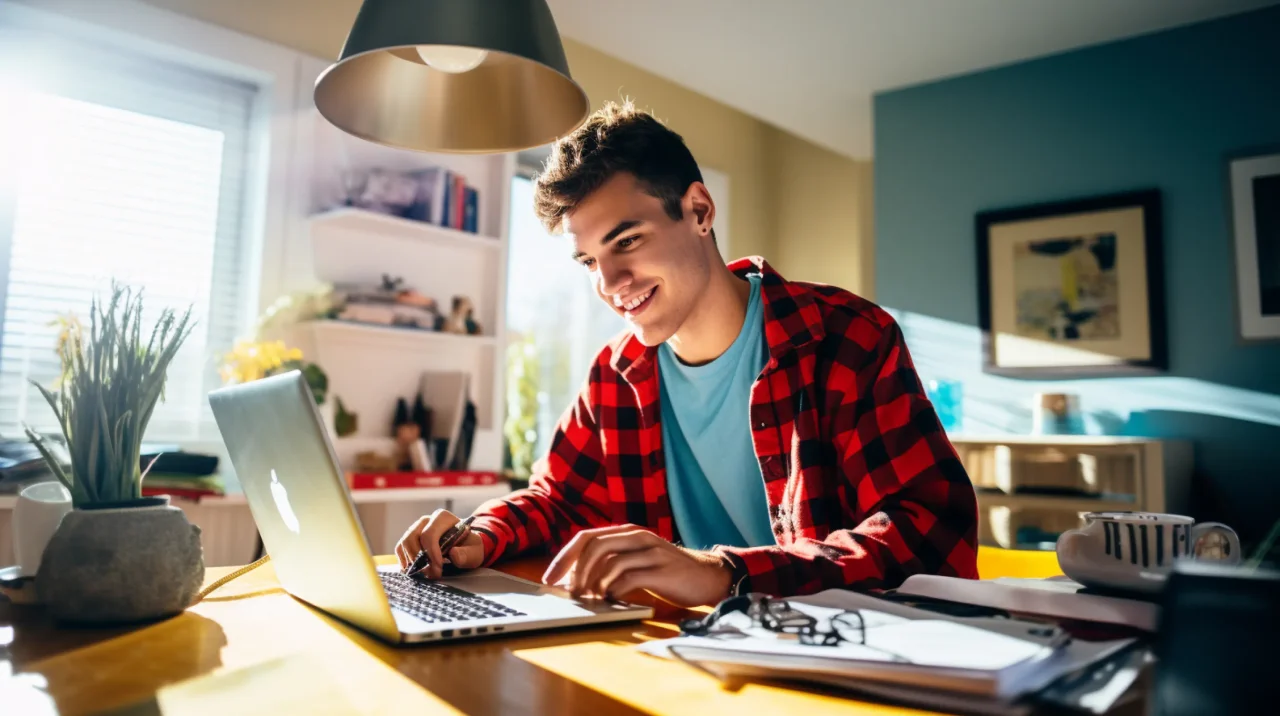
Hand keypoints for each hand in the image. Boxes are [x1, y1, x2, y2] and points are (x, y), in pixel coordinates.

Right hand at [395, 509, 485, 578]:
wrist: (464, 547)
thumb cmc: (469, 547)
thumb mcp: (474, 551)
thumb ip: (467, 553)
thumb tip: (453, 554)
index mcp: (443, 518)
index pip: (429, 534)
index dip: (431, 553)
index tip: (439, 568)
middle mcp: (426, 520)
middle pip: (413, 539)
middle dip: (421, 560)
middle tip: (433, 574)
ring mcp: (415, 528)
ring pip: (404, 544)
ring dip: (412, 562)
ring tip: (426, 574)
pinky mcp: (409, 539)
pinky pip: (400, 549)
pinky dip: (405, 562)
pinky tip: (415, 571)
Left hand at [541, 525, 731, 607]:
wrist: (708, 576)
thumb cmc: (667, 572)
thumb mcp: (636, 560)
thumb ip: (611, 563)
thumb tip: (574, 581)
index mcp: (627, 532)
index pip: (586, 537)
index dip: (564, 557)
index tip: (549, 579)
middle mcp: (637, 536)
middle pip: (594, 545)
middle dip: (575, 570)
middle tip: (569, 593)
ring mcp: (651, 551)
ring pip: (610, 561)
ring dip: (594, 583)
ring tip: (590, 600)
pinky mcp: (662, 569)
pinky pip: (630, 578)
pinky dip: (615, 591)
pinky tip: (612, 601)